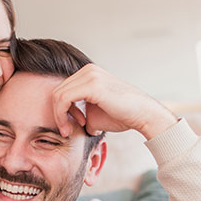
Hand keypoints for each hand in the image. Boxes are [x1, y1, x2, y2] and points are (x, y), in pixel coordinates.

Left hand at [52, 64, 177, 139]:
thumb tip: (66, 121)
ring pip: (58, 95)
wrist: (142, 115)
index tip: (72, 125)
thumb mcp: (94, 112)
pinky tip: (75, 125)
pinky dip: (62, 114)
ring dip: (59, 116)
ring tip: (69, 130)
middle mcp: (88, 70)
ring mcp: (90, 75)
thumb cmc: (121, 115)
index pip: (63, 90)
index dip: (62, 110)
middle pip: (57, 91)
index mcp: (88, 73)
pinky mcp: (92, 84)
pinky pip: (64, 98)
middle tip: (66, 130)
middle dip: (58, 113)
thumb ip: (78, 112)